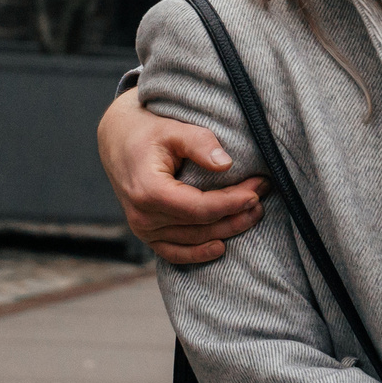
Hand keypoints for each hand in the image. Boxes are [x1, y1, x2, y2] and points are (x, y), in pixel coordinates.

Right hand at [98, 88, 264, 264]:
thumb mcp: (173, 129)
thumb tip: (226, 164)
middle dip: (236, 214)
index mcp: (149, 191)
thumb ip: (200, 143)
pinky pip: (173, 252)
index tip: (257, 190)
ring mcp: (143, 229)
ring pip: (192, 240)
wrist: (118, 141)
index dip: (232, 203)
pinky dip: (197, 254)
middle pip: (200, 226)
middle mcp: (143, 216)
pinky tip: (220, 247)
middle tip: (263, 198)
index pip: (200, 207)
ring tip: (254, 214)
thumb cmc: (147, 132)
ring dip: (226, 230)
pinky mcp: (146, 233)